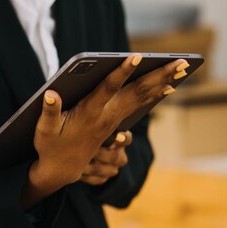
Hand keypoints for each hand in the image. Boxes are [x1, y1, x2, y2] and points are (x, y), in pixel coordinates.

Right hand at [22, 55, 186, 206]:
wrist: (60, 170)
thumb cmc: (50, 146)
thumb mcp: (44, 131)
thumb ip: (48, 112)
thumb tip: (50, 93)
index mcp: (88, 115)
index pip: (107, 90)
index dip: (121, 73)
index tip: (136, 57)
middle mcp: (106, 117)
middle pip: (136, 93)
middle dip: (159, 77)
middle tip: (181, 63)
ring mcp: (113, 121)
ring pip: (142, 98)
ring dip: (163, 82)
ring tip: (182, 67)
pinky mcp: (114, 122)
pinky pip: (139, 105)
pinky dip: (155, 94)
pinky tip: (168, 85)